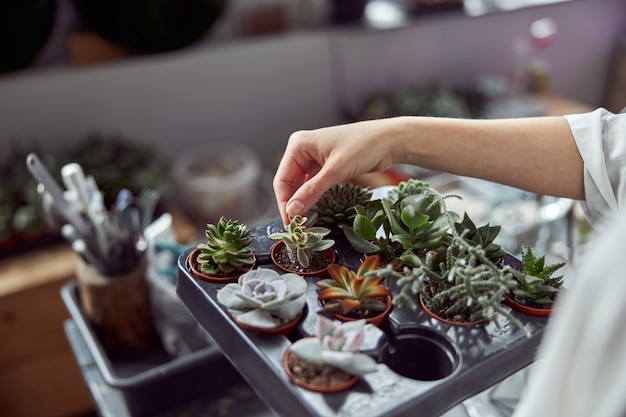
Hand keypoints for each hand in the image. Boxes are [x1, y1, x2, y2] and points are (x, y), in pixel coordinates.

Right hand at [273, 119, 396, 224]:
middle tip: (298, 227)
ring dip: (303, 203)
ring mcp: (314, 158)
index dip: (284, 203)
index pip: (282, 179)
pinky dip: (313, 198)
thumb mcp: (336, 171)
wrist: (390, 140)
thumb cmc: (364, 147)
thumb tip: (292, 211)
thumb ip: (312, 191)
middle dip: (293, 205)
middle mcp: (303, 150)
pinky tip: (315, 211)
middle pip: (290, 184)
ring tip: (306, 222)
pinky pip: (313, 185)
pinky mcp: (326, 166)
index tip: (290, 224)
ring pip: (301, 186)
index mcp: (299, 145)